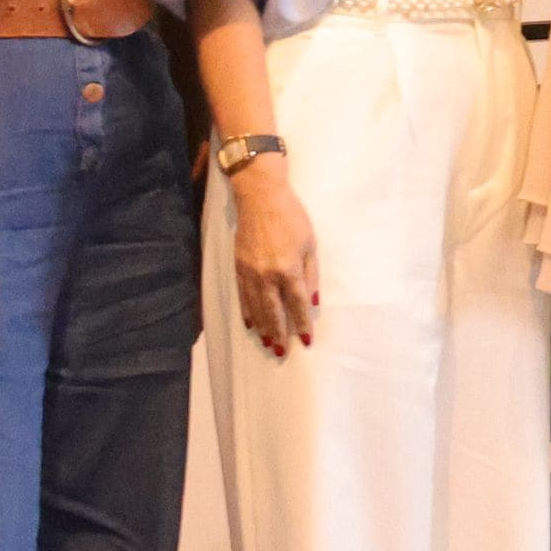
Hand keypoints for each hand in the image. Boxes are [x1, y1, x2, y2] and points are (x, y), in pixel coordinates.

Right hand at [226, 159, 322, 356]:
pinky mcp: (238, 267)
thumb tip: (312, 301)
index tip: (306, 340)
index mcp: (288, 269)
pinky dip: (247, 312)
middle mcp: (266, 275)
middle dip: (279, 333)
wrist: (259, 198)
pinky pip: (242, 296)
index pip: (297, 304)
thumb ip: (311, 275)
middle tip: (282, 352)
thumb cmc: (291, 218)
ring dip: (263, 328)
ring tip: (268, 344)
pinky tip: (251, 324)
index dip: (302, 323)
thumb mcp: (310, 245)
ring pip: (256, 307)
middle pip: (274, 311)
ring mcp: (249, 272)